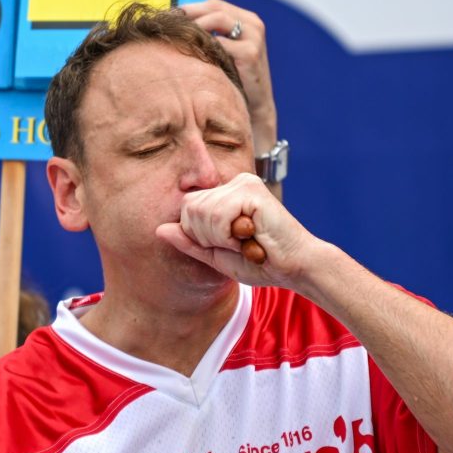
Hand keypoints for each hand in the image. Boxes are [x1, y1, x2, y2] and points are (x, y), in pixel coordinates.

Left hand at [155, 173, 319, 287]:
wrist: (294, 268)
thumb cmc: (260, 262)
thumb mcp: (215, 255)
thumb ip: (189, 242)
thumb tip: (158, 229)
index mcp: (225, 194)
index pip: (187, 209)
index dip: (199, 235)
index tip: (229, 244)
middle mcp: (233, 183)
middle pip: (189, 208)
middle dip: (208, 236)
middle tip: (239, 243)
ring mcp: (243, 184)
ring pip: (201, 213)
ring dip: (221, 238)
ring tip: (247, 240)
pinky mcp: (251, 191)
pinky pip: (217, 215)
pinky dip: (229, 235)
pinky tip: (252, 236)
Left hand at [179, 0, 276, 153]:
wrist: (255, 108)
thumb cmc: (233, 78)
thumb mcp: (223, 51)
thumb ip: (208, 34)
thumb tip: (172, 22)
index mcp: (246, 19)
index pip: (212, 3)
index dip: (189, 7)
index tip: (167, 15)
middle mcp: (253, 23)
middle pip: (214, 7)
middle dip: (187, 13)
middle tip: (165, 23)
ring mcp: (254, 37)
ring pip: (217, 19)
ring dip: (194, 26)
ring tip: (176, 37)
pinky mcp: (251, 53)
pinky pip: (220, 42)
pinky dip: (204, 46)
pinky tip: (189, 55)